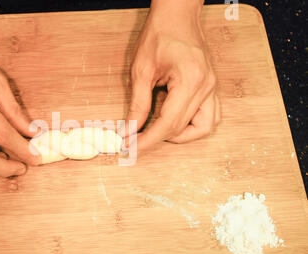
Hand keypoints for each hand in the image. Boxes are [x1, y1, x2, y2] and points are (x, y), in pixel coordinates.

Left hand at [125, 0, 219, 149]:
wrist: (177, 15)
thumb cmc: (159, 35)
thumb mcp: (141, 69)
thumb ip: (138, 103)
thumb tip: (131, 129)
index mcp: (190, 80)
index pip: (168, 123)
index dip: (148, 139)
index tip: (131, 148)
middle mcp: (206, 87)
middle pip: (182, 128)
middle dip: (156, 137)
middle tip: (134, 138)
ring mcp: (212, 87)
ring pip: (203, 128)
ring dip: (180, 135)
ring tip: (157, 128)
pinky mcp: (211, 87)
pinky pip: (210, 117)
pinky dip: (193, 126)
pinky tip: (174, 120)